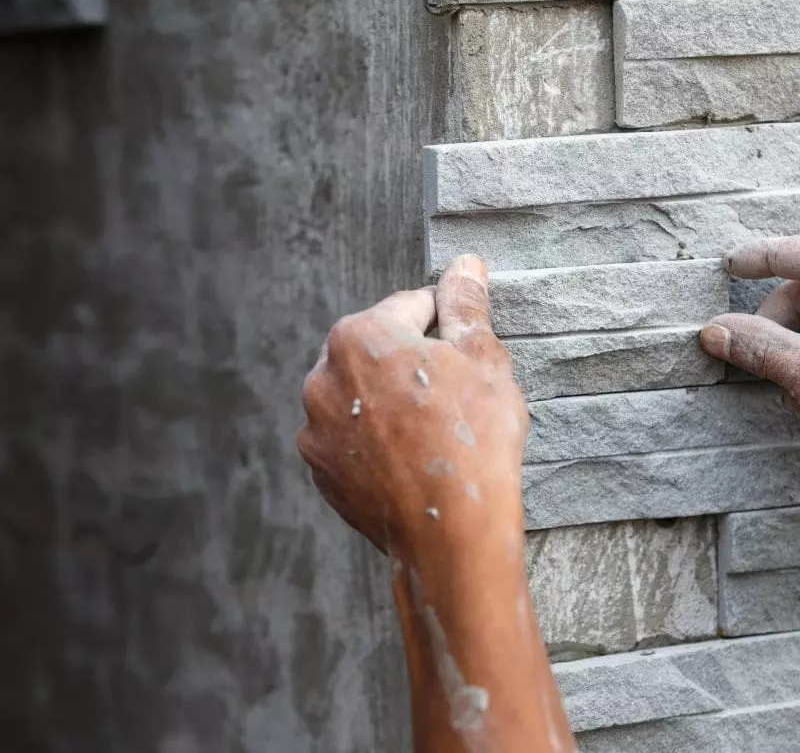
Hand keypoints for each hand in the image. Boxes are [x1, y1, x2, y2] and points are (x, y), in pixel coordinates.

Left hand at [298, 256, 528, 554]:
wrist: (451, 533)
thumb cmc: (474, 439)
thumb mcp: (484, 359)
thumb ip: (466, 306)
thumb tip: (465, 265)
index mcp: (360, 335)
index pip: (411, 307)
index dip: (448, 327)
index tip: (469, 353)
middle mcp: (322, 376)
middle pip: (378, 351)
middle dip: (413, 364)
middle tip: (457, 397)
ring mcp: (316, 428)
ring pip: (362, 396)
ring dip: (391, 403)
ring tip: (435, 433)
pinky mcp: (321, 471)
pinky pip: (351, 440)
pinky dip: (377, 443)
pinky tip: (413, 461)